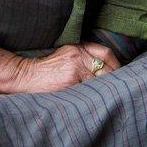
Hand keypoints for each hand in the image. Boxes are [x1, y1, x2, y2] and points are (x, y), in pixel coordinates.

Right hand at [0, 42, 119, 93]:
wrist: (25, 75)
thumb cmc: (46, 68)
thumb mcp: (66, 55)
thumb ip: (83, 57)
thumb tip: (105, 69)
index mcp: (79, 47)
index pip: (105, 52)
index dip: (116, 63)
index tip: (121, 72)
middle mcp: (79, 55)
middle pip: (105, 67)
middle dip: (112, 78)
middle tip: (117, 87)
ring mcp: (75, 68)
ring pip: (98, 80)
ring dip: (102, 89)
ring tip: (104, 96)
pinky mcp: (70, 80)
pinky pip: (87, 89)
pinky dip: (91, 95)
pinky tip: (91, 100)